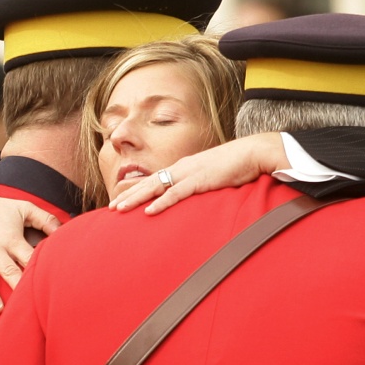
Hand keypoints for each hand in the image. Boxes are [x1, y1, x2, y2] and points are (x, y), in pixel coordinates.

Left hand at [109, 132, 287, 213]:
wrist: (253, 153)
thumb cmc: (237, 165)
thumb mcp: (214, 176)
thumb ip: (202, 185)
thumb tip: (197, 196)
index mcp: (184, 167)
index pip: (155, 180)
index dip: (137, 190)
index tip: (122, 200)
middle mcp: (182, 168)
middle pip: (149, 182)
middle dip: (128, 194)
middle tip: (111, 207)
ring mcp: (189, 173)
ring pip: (155, 187)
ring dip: (136, 198)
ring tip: (119, 209)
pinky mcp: (200, 180)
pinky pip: (176, 193)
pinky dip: (161, 202)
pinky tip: (148, 211)